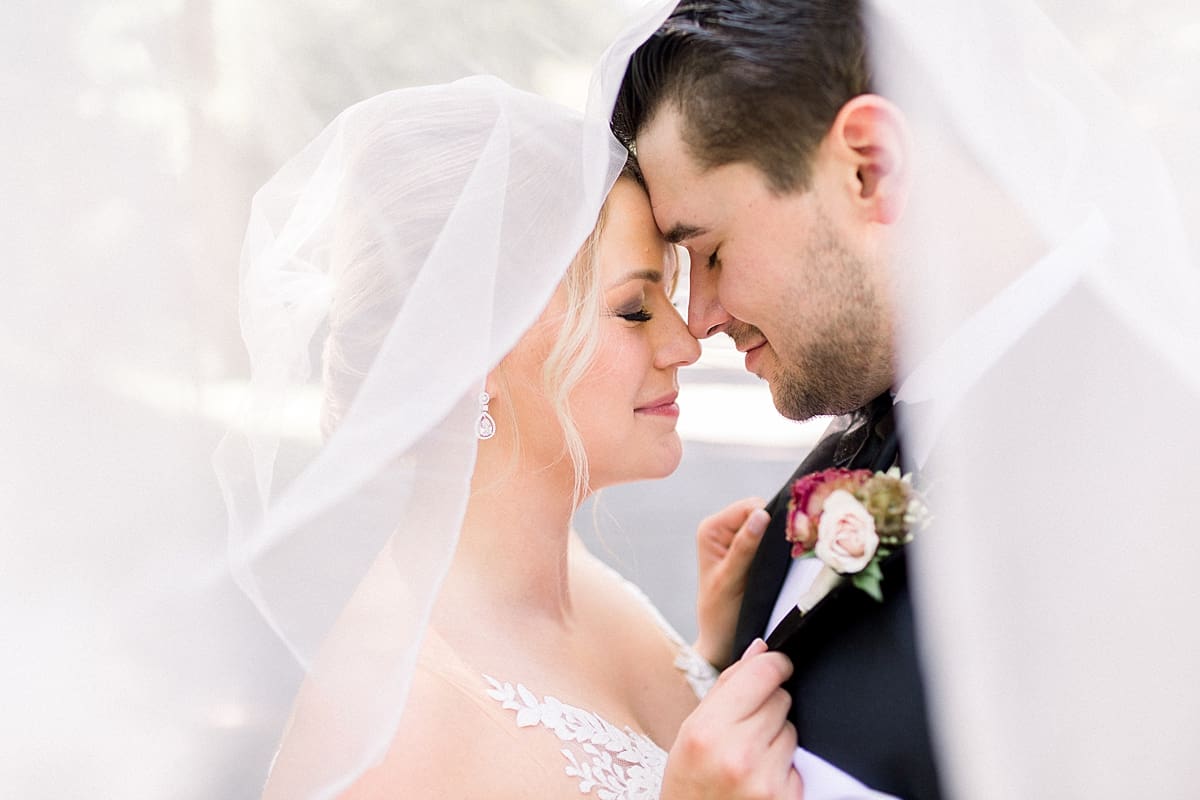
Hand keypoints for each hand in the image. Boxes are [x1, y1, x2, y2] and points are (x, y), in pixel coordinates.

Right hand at [661, 639, 803, 799]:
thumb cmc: (688, 784)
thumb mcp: (691, 732)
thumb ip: (727, 687)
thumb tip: (761, 649)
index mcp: (708, 731)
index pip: (762, 674)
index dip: (774, 664)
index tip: (776, 665)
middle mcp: (739, 754)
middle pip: (780, 699)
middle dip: (768, 706)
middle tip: (746, 727)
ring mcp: (766, 780)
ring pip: (792, 729)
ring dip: (778, 737)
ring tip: (750, 757)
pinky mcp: (786, 799)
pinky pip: (799, 763)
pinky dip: (785, 766)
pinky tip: (760, 778)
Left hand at [694, 497, 769, 668]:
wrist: (722, 641)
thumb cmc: (721, 614)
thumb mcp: (731, 580)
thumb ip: (745, 546)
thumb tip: (761, 515)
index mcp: (711, 528)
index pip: (751, 507)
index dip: (772, 519)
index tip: (786, 543)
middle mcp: (722, 528)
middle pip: (764, 512)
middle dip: (776, 531)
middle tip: (785, 558)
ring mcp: (737, 538)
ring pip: (772, 525)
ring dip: (780, 542)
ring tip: (780, 566)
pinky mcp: (751, 551)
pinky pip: (774, 539)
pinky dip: (782, 550)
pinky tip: (782, 566)